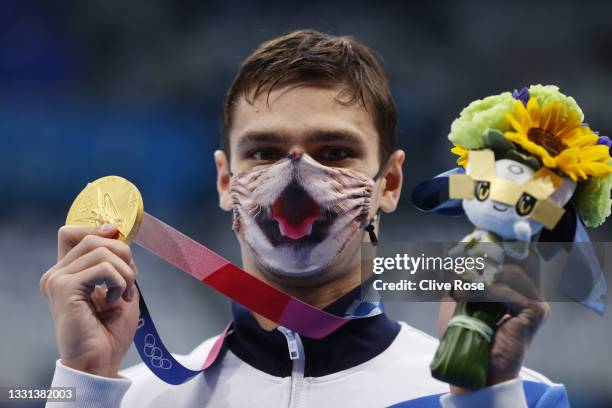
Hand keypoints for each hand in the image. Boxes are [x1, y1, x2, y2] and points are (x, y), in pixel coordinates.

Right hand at [40, 224, 139, 377]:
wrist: (100, 360)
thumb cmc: (109, 330)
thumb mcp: (118, 286)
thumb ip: (115, 261)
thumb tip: (115, 231)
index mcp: (66, 272)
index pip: (72, 233)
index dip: (98, 230)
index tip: (119, 245)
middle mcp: (56, 274)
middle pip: (93, 238)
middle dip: (123, 255)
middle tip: (131, 282)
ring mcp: (57, 280)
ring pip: (101, 250)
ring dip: (125, 272)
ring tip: (125, 294)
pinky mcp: (65, 288)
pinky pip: (103, 268)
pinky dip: (119, 281)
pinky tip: (115, 301)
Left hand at [439, 253, 548, 393]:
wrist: (474, 366)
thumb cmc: (465, 332)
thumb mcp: (456, 295)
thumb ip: (460, 272)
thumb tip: (461, 247)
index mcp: (511, 281)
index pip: (510, 249)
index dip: (493, 240)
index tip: (473, 235)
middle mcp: (527, 286)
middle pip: (515, 254)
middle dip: (486, 256)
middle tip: (463, 265)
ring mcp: (535, 298)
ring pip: (512, 270)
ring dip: (482, 277)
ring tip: (463, 290)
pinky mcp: (536, 311)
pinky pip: (512, 291)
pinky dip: (488, 292)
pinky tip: (471, 299)